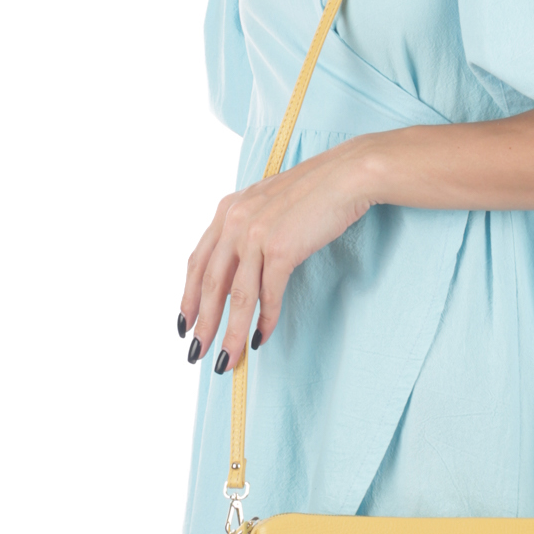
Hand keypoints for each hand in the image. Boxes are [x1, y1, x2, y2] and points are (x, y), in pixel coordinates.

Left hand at [178, 139, 373, 370]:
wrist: (347, 175)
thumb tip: (240, 268)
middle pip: (211, 284)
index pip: (198, 261)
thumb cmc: (315, 190)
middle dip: (204, 324)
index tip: (185, 323)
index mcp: (228, 210)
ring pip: (238, 296)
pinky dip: (265, 320)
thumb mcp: (268, 203)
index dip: (188, 296)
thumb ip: (247, 229)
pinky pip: (269, 294)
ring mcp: (257, 235)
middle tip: (196, 352)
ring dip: (231, 332)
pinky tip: (261, 337)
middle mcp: (235, 222)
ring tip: (227, 359)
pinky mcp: (282, 248)